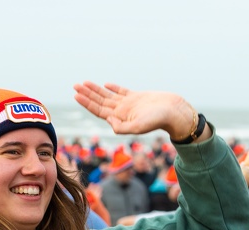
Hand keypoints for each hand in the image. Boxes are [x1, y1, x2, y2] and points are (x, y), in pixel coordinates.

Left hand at [74, 82, 197, 138]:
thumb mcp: (137, 127)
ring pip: (108, 96)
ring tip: (84, 83)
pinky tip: (106, 84)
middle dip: (87, 94)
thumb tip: (108, 119)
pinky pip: (122, 92)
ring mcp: (129, 105)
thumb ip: (121, 127)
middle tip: (75, 86)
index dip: (87, 103)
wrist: (174, 112)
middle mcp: (122, 112)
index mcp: (120, 119)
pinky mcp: (137, 97)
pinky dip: (113, 88)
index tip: (76, 95)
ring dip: (96, 90)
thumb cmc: (158, 120)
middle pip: (100, 102)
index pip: (99, 111)